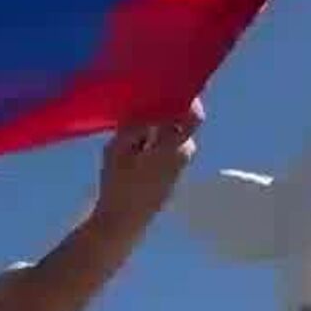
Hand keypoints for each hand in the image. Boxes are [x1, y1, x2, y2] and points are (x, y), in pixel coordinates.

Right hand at [90, 102, 202, 232]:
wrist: (122, 223)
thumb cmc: (118, 186)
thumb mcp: (117, 150)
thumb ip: (134, 125)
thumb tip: (144, 106)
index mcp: (175, 146)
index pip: (193, 114)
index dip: (186, 97)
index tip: (169, 87)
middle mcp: (184, 153)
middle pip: (182, 123)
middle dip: (166, 112)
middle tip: (143, 104)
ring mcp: (180, 166)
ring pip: (174, 136)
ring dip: (159, 128)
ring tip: (135, 127)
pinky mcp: (172, 175)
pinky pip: (169, 149)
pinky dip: (157, 142)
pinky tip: (137, 145)